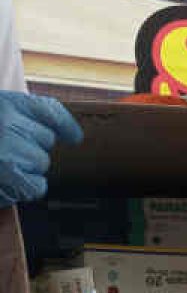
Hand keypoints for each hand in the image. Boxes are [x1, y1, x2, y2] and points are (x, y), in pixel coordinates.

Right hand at [0, 91, 82, 206]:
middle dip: (30, 148)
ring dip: (26, 169)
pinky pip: (36, 186)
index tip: (73, 137)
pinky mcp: (7, 175)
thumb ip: (21, 117)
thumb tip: (73, 136)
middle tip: (3, 151)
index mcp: (4, 104)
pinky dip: (25, 188)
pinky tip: (5, 182)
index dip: (64, 125)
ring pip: (41, 163)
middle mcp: (8, 124)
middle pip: (46, 141)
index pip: (49, 111)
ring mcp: (7, 152)